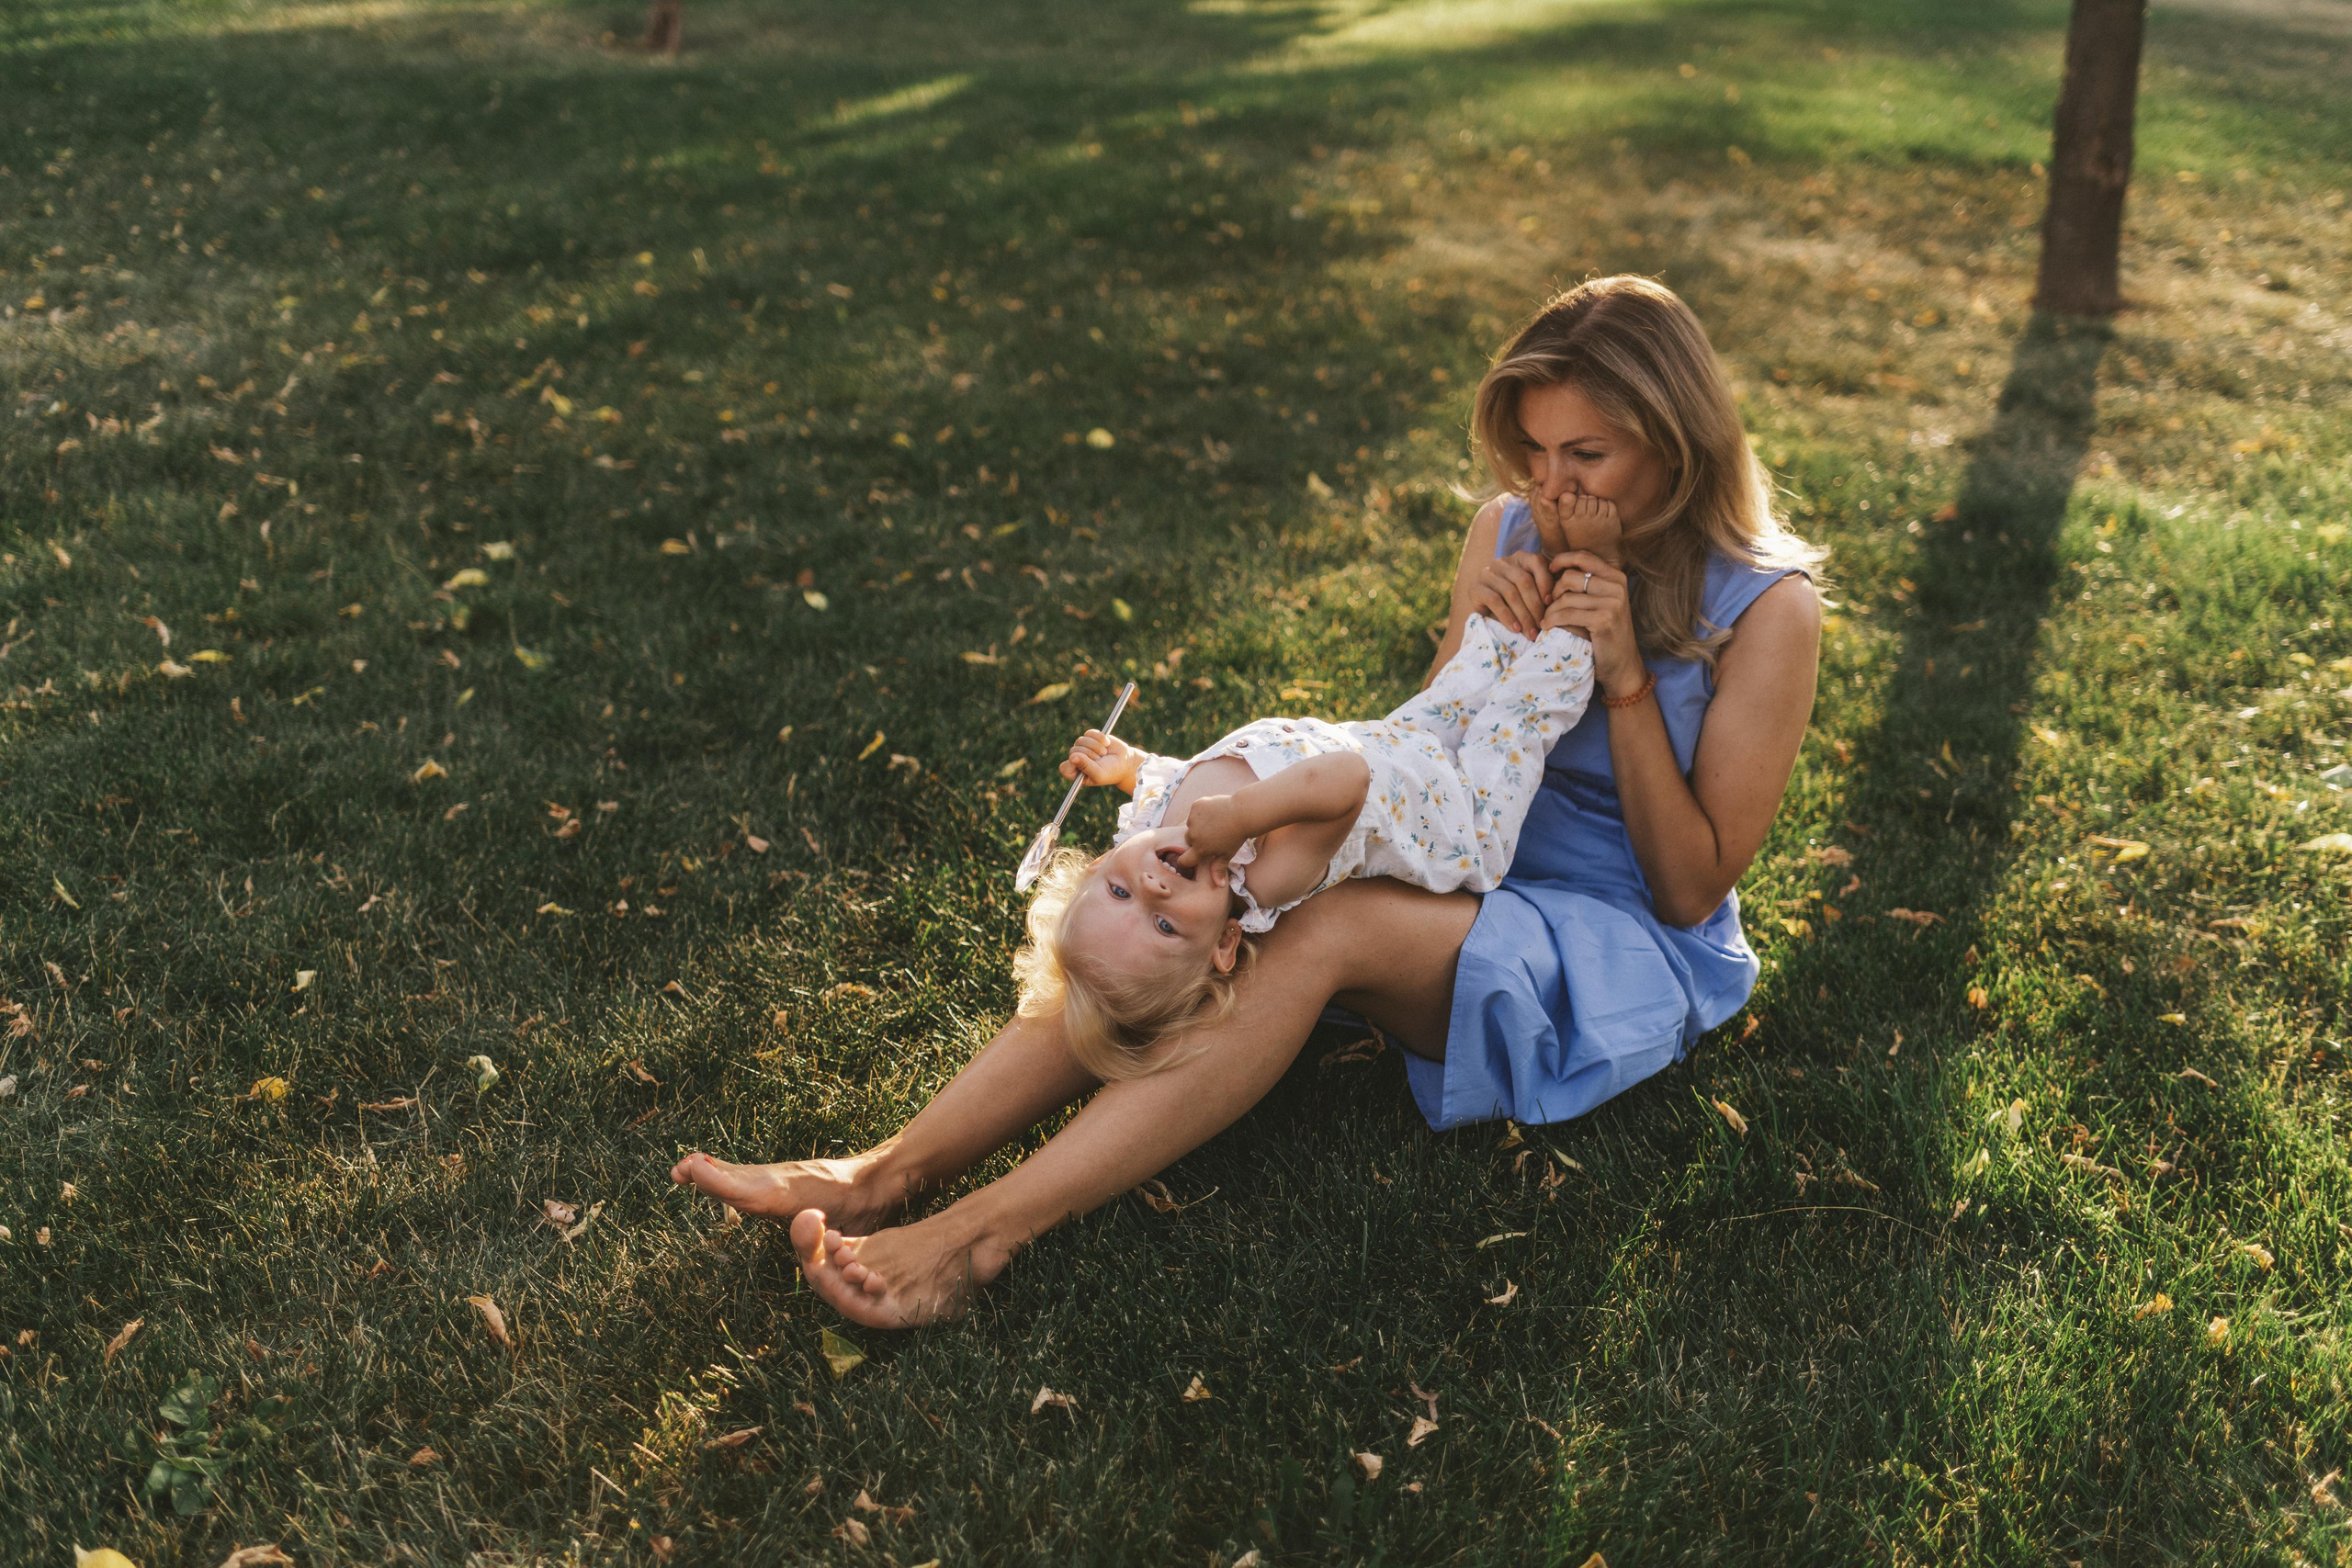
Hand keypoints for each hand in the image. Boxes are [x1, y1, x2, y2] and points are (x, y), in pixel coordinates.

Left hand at [1061, 729, 1140, 790]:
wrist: (1125, 762)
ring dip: (1095, 746)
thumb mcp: (1099, 773)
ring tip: (1104, 753)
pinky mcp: (1090, 737)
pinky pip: (1089, 733)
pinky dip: (1099, 738)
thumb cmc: (1111, 772)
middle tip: (1100, 759)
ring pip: (1081, 740)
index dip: (1073, 764)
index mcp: (1076, 773)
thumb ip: (1086, 766)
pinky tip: (1106, 744)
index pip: (1064, 768)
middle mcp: (1077, 760)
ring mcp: (1082, 747)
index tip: (1083, 763)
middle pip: (1073, 751)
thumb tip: (1072, 757)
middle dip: (1089, 754)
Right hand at [1175, 795, 1248, 865]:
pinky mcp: (1196, 805)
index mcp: (1200, 849)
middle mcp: (1193, 834)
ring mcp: (1194, 819)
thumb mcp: (1227, 854)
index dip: (1186, 861)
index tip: (1191, 857)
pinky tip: (1214, 811)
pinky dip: (1202, 811)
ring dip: (1198, 824)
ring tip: (1215, 822)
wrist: (1243, 813)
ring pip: (1191, 824)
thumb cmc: (1236, 836)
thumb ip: (1218, 870)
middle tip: (1212, 834)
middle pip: (1189, 839)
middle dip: (1197, 838)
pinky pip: (1195, 810)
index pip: (1184, 860)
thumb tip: (1220, 886)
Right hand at [1464, 550, 1554, 637]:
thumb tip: (1561, 600)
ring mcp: (1487, 573)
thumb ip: (1546, 591)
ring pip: (1510, 592)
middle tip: (1542, 627)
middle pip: (1523, 581)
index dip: (1546, 583)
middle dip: (1535, 606)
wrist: (1487, 614)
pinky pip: (1495, 601)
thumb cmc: (1517, 605)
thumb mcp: (1533, 594)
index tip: (1551, 604)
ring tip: (1531, 633)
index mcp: (1520, 558)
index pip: (1537, 562)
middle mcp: (1502, 562)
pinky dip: (1507, 616)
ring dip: (1523, 615)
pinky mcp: (1475, 587)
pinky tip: (1515, 629)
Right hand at [1529, 490, 1624, 564]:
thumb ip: (1563, 506)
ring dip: (1597, 504)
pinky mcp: (1612, 519)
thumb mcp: (1566, 524)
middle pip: (1585, 497)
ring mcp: (1598, 519)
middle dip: (1586, 501)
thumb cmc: (1579, 535)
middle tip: (1586, 514)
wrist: (1599, 554)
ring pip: (1597, 499)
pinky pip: (1608, 503)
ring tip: (1594, 516)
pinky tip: (1604, 517)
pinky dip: (1607, 507)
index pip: (1569, 497)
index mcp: (1567, 520)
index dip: (1572, 500)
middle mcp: (1581, 519)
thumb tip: (1558, 490)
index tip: (1574, 508)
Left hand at [1542, 551, 1644, 697]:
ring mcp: (1612, 603)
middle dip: (1553, 590)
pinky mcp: (1603, 620)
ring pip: (1566, 596)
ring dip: (1550, 609)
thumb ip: (1587, 585)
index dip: (1562, 560)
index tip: (1549, 570)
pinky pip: (1567, 613)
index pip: (1583, 557)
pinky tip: (1547, 625)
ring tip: (1547, 619)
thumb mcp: (1601, 603)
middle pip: (1570, 576)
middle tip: (1548, 605)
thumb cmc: (1605, 633)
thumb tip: (1556, 568)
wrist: (1622, 665)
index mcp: (1616, 577)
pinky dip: (1552, 619)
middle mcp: (1616, 587)